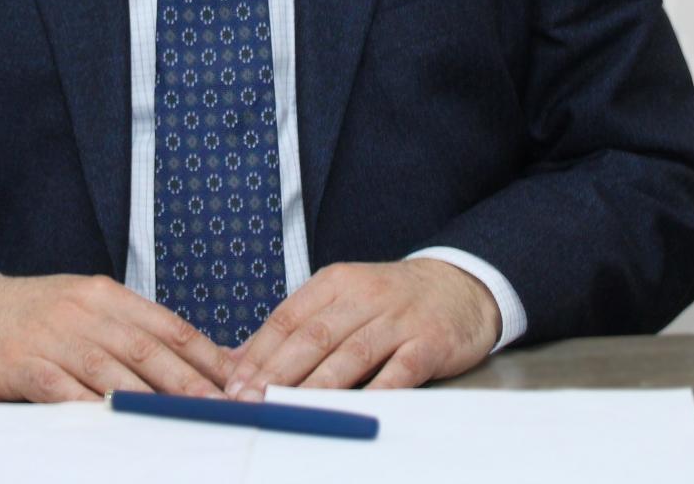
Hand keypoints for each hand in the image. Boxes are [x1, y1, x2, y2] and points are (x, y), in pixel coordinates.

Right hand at [0, 272, 234, 401]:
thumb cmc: (32, 314)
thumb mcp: (83, 308)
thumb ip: (128, 330)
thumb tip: (187, 359)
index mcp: (105, 295)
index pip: (167, 325)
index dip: (205, 354)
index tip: (238, 379)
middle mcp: (85, 311)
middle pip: (148, 349)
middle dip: (190, 382)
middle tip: (225, 407)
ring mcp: (53, 337)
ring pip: (112, 370)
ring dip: (151, 399)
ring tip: (183, 422)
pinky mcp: (22, 365)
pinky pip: (62, 389)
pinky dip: (92, 408)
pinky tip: (114, 424)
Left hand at [224, 259, 500, 397]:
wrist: (459, 285)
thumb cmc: (388, 300)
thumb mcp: (340, 299)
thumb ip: (295, 328)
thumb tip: (236, 359)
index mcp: (335, 282)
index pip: (288, 318)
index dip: (259, 353)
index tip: (233, 384)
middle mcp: (363, 295)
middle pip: (314, 336)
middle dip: (277, 372)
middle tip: (250, 401)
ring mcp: (397, 318)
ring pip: (351, 354)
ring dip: (316, 386)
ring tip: (288, 410)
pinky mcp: (429, 341)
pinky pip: (400, 370)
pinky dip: (377, 392)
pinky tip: (355, 410)